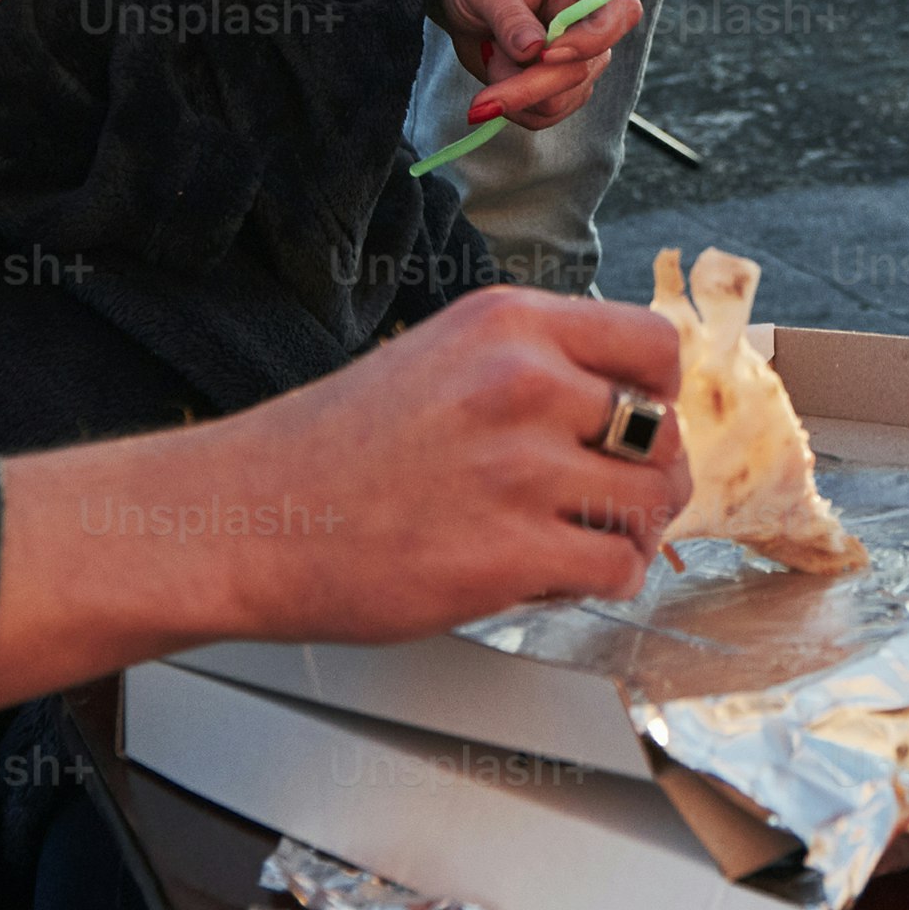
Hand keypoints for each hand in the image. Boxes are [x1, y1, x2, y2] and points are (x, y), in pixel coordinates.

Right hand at [0, 289, 689, 696]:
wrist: (245, 518)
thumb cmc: (330, 449)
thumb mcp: (440, 359)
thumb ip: (530, 366)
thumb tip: (625, 402)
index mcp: (508, 325)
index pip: (655, 346)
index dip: (658, 397)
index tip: (638, 427)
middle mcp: (523, 384)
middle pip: (663, 435)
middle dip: (648, 478)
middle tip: (610, 502)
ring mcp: (519, 470)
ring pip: (648, 507)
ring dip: (624, 536)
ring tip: (575, 543)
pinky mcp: (508, 554)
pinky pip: (615, 571)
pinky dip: (598, 584)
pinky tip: (549, 578)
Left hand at [442, 0, 644, 131]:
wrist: (464, 7)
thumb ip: (508, 14)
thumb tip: (534, 50)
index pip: (622, 10)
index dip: (595, 38)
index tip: (546, 54)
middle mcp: (588, 25)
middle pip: (584, 68)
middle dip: (529, 85)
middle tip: (481, 99)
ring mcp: (580, 61)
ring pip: (561, 100)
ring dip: (513, 91)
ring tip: (491, 56)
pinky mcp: (561, 90)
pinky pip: (543, 116)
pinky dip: (513, 107)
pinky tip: (496, 81)